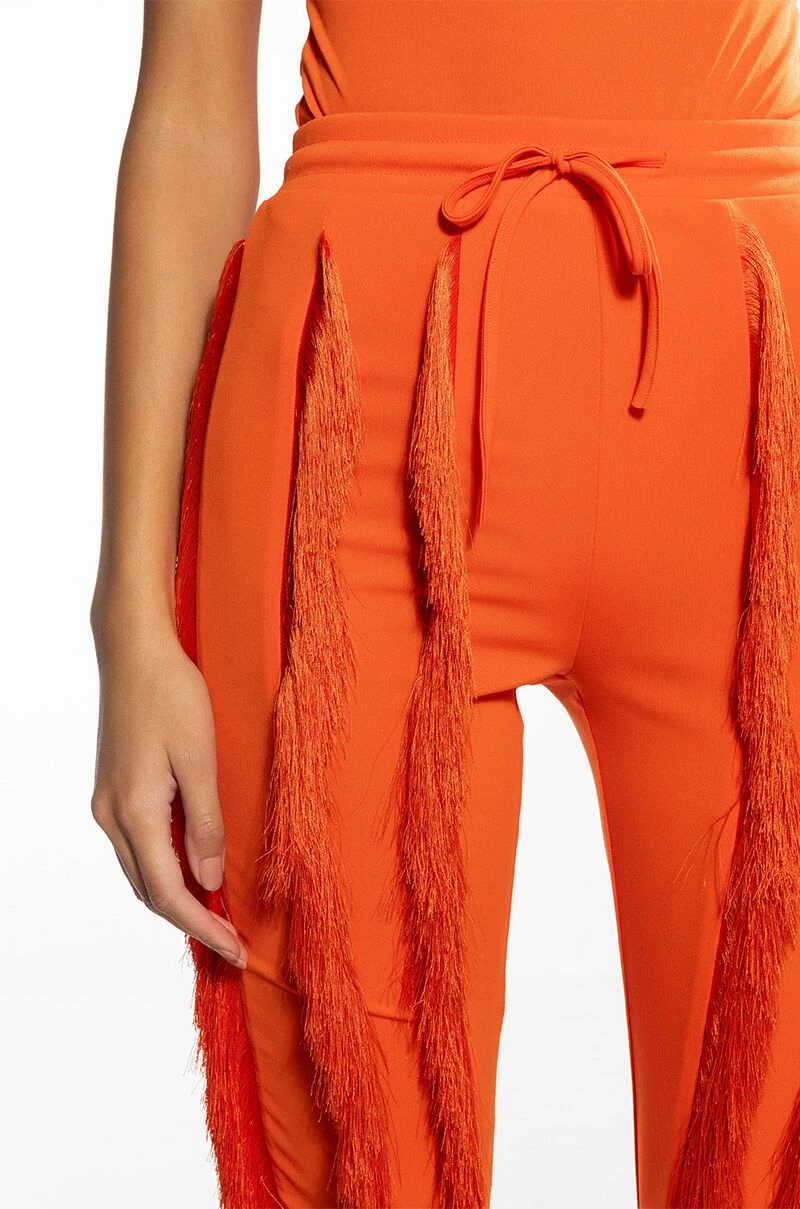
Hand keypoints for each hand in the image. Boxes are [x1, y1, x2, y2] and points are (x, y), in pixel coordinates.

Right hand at [90, 607, 246, 968]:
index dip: (203, 926)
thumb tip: (210, 880)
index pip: (168, 893)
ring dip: (178, 897)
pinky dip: (166, 869)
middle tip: (232, 942)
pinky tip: (194, 869)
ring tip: (219, 915)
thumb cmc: (172, 695)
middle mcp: (112, 816)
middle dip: (191, 922)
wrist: (135, 651)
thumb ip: (206, 824)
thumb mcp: (201, 759)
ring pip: (142, 872)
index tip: (235, 950)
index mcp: (134, 813)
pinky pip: (140, 847)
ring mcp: (108, 804)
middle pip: (150, 891)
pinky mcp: (115, 791)